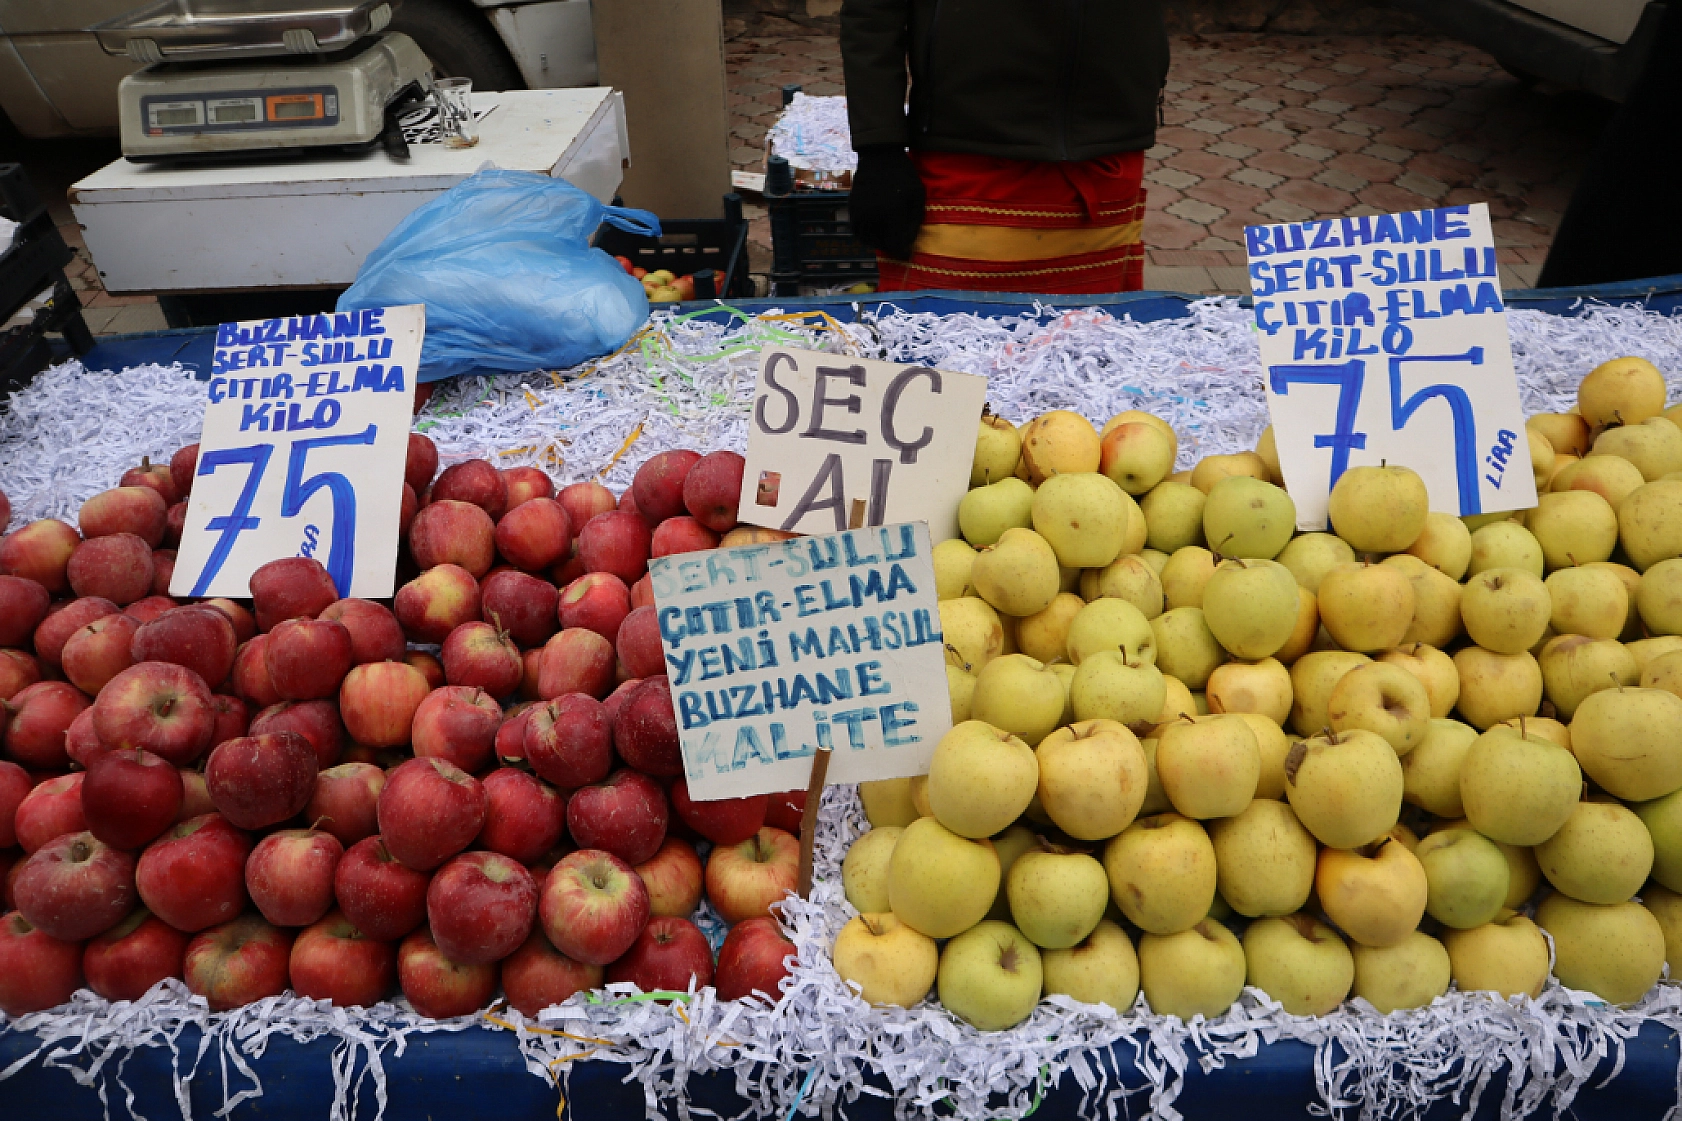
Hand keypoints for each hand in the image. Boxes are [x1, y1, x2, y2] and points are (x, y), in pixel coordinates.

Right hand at [849, 146, 924, 260]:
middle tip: (898, 247)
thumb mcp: (917, 196)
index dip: (902, 253)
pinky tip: (873, 235)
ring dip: (878, 243)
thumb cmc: (904, 175)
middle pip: (882, 243)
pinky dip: (864, 236)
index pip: (896, 244)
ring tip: (886, 241)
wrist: (880, 156)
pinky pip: (856, 230)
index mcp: (893, 214)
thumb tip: (909, 242)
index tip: (906, 255)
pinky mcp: (853, 209)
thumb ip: (915, 220)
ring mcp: (861, 213)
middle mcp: (874, 216)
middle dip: (891, 248)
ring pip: (868, 239)